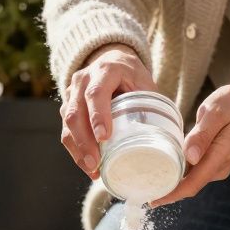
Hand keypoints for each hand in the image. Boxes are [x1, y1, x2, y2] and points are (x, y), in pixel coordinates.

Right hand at [60, 44, 157, 178]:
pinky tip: (87, 165)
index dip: (98, 116)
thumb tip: (162, 138)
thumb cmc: (132, 76)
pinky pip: (66, 130)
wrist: (111, 59)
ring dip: (78, 149)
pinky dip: (76, 150)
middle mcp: (83, 79)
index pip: (96, 93)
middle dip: (84, 141)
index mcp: (106, 70)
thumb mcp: (145, 83)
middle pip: (76, 112)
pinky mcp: (67, 106)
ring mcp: (71, 92)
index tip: (104, 138)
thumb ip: (150, 105)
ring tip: (92, 170)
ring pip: (68, 123)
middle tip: (95, 163)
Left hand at [151, 79, 229, 206]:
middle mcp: (219, 167)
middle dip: (166, 191)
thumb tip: (189, 157)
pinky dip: (179, 173)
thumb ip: (202, 134)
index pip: (192, 184)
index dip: (171, 194)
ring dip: (171, 182)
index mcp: (219, 157)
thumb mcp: (217, 111)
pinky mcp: (215, 162)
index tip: (151, 200)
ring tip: (147, 180)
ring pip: (190, 180)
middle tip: (140, 190)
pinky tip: (163, 168)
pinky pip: (194, 173)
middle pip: (188, 186)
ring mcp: (218, 167)